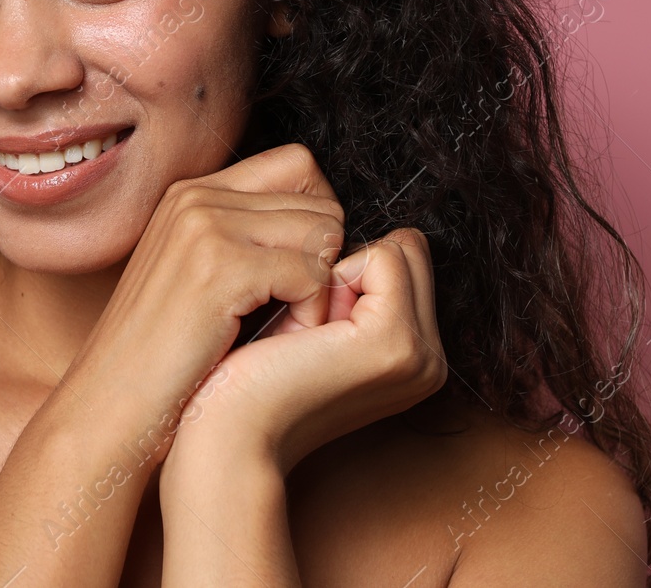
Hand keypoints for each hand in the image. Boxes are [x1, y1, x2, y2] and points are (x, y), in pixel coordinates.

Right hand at [64, 143, 346, 441]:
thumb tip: (323, 227)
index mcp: (191, 193)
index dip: (317, 218)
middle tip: (298, 309)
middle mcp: (196, 197)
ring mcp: (204, 227)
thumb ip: (243, 237)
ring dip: (324, 286)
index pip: (298, 165)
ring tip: (290, 326)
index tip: (300, 271)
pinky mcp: (220, 267)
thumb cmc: (161, 359)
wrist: (108, 406)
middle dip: (326, 256)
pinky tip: (281, 342)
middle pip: (319, 198)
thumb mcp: (194, 276)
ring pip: (324, 232)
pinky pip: (313, 273)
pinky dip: (312, 312)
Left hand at [166, 227, 447, 476]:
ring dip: (334, 271)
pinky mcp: (396, 343)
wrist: (220, 434)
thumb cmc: (245, 376)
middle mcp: (430, 357)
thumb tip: (333, 216)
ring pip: (392, 247)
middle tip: (298, 328)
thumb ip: (337, 282)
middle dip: (341, 265)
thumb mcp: (306, 321)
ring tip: (299, 333)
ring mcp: (421, 353)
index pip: (398, 258)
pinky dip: (330, 274)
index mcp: (414, 354)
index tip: (302, 321)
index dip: (339, 267)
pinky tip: (301, 331)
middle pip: (402, 248)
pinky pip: (380, 254)